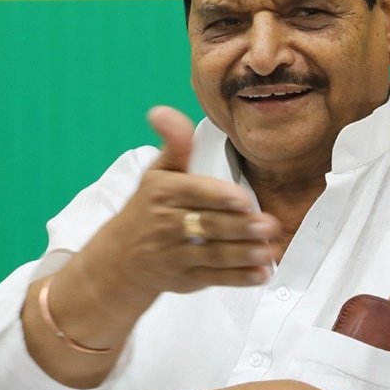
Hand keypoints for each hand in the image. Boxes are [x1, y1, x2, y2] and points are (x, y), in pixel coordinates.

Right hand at [79, 106, 281, 299]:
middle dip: (239, 227)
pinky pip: (214, 277)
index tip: (242, 199)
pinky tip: (261, 274)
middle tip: (269, 226)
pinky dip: (238, 278)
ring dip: (243, 254)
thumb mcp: (157, 173)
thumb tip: (161, 111)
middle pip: (208, 225)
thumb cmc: (148, 208)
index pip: (193, 193)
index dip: (218, 197)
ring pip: (213, 254)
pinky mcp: (185, 278)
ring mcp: (175, 254)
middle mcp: (167, 224)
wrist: (120, 258)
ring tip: (269, 250)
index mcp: (163, 193)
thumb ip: (173, 144)